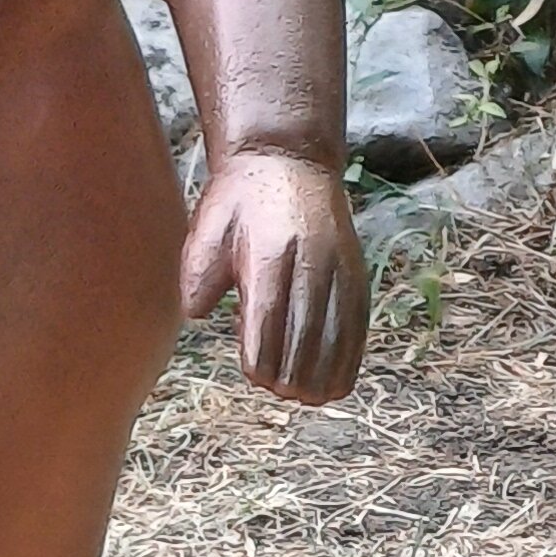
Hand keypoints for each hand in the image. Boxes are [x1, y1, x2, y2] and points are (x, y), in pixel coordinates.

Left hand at [181, 147, 367, 405]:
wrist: (287, 160)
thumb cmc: (239, 200)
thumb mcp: (208, 228)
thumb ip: (199, 272)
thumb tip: (198, 314)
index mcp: (267, 252)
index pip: (268, 317)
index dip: (263, 356)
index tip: (255, 376)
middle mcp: (309, 261)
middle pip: (304, 332)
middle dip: (292, 371)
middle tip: (279, 391)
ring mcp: (337, 267)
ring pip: (335, 332)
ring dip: (322, 370)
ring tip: (307, 396)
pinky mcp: (355, 273)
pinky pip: (357, 323)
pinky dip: (349, 356)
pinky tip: (338, 382)